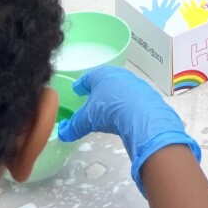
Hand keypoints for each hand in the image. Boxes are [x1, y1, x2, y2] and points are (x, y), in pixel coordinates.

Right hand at [56, 65, 200, 195]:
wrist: (141, 113)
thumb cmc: (108, 109)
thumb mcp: (87, 119)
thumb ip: (74, 126)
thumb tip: (62, 133)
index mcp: (101, 75)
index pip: (88, 77)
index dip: (81, 84)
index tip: (77, 89)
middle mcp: (117, 74)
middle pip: (104, 80)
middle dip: (98, 88)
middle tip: (91, 96)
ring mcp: (133, 82)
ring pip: (119, 87)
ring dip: (113, 95)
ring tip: (107, 106)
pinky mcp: (145, 93)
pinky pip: (131, 97)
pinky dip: (125, 103)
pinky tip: (123, 112)